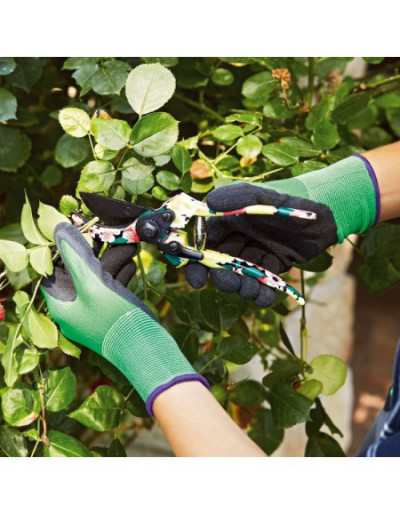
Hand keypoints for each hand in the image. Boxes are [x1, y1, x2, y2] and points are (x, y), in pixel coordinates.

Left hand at [41, 223, 206, 414]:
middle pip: (78, 272)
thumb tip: (59, 230)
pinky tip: (131, 263)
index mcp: (62, 306)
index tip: (78, 231)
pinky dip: (120, 274)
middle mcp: (75, 309)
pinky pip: (111, 288)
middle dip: (95, 252)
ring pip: (98, 278)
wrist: (147, 349)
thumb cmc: (117, 319)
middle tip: (108, 235)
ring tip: (128, 246)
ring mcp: (94, 311)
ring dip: (112, 261)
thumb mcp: (94, 285)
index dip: (64, 250)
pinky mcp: (111, 312)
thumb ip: (76, 257)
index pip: (54, 271)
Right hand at [185, 183, 336, 306]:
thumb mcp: (264, 197)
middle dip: (221, 278)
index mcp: (227, 219)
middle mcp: (237, 237)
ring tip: (252, 289)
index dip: (195, 262)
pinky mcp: (271, 266)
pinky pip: (260, 283)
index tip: (196, 280)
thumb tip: (209, 202)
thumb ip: (237, 198)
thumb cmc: (292, 199)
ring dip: (242, 287)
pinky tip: (268, 294)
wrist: (328, 211)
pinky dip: (262, 292)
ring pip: (238, 276)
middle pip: (217, 264)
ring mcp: (253, 252)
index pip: (201, 242)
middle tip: (230, 282)